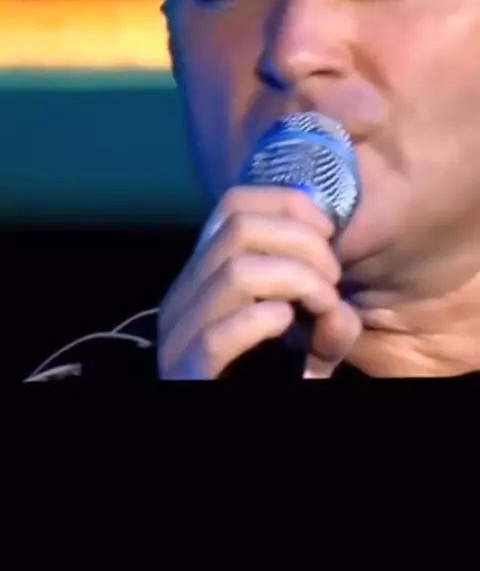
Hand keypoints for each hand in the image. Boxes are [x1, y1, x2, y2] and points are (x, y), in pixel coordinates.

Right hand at [157, 187, 361, 378]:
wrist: (232, 418)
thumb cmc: (273, 379)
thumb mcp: (306, 337)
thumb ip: (324, 310)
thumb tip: (340, 305)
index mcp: (205, 274)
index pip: (234, 204)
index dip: (290, 204)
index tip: (330, 232)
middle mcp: (183, 296)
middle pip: (239, 226)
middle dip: (302, 242)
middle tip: (332, 279)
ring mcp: (178, 335)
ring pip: (235, 270)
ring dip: (296, 280)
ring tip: (322, 305)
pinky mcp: (184, 374)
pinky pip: (219, 335)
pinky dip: (262, 323)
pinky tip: (285, 326)